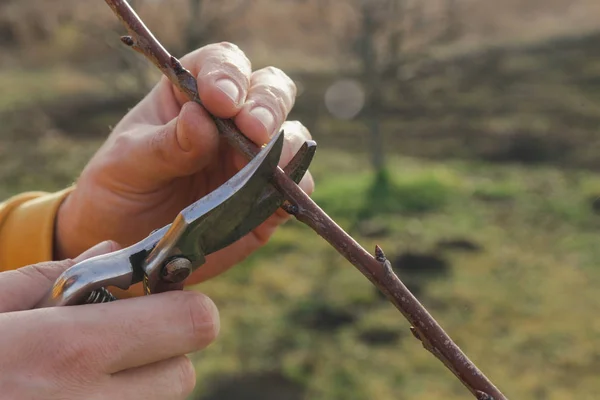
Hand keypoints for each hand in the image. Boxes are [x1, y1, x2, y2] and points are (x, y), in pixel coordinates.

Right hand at [0, 241, 218, 398]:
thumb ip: (50, 277)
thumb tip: (110, 249)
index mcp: (71, 350)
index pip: (193, 322)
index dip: (184, 305)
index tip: (156, 297)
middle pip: (182, 374)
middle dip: (161, 350)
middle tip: (113, 338)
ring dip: (137, 384)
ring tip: (81, 371)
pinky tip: (67, 393)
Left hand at [55, 42, 313, 283]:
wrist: (129, 249)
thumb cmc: (120, 192)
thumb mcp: (126, 165)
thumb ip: (163, 145)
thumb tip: (201, 118)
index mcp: (191, 96)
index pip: (220, 65)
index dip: (227, 74)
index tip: (220, 101)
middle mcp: (231, 121)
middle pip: (269, 90)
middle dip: (267, 104)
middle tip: (253, 130)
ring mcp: (254, 159)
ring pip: (292, 134)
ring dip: (285, 145)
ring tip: (265, 165)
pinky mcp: (269, 198)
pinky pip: (297, 185)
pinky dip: (295, 186)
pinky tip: (278, 194)